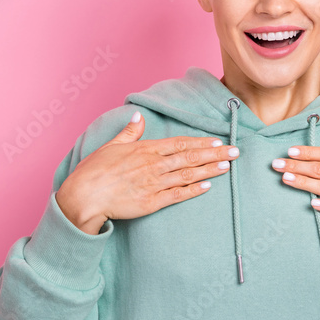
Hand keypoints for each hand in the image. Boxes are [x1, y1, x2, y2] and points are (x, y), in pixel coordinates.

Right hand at [55, 112, 238, 234]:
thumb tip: (138, 116)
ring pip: (188, 174)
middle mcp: (154, 165)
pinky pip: (178, 195)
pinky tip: (209, 186)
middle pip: (190, 157)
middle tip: (235, 151)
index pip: (180, 143)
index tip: (216, 140)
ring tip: (228, 165)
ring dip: (210, 169)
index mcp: (146, 149)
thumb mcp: (111, 146)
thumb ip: (129, 132)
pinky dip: (194, 190)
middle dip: (214, 153)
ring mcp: (154, 184)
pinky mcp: (152, 202)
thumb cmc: (94, 171)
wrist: (84, 196)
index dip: (200, 142)